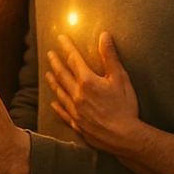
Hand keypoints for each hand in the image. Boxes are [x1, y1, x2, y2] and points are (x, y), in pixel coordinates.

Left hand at [46, 32, 141, 155]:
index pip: (73, 59)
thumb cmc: (125, 107)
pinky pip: (63, 113)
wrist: (124, 137)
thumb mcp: (121, 78)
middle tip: (49, 54)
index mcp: (87, 81)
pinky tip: (53, 103)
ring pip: (60, 93)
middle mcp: (77, 95)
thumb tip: (104, 36)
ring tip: (47, 74)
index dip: (67, 47)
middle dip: (55, 62)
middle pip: (62, 75)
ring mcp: (75, 111)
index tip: (61, 38)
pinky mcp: (77, 124)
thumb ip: (110, 57)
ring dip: (53, 82)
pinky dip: (57, 106)